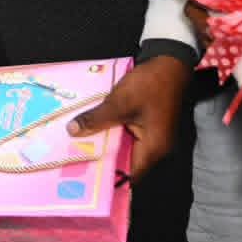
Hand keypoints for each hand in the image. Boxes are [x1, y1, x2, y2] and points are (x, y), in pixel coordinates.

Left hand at [67, 55, 190, 178]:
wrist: (169, 62)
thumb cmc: (149, 85)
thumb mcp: (119, 103)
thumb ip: (96, 119)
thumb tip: (72, 132)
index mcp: (153, 148)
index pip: (129, 175)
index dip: (108, 179)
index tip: (83, 179)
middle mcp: (154, 148)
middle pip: (124, 162)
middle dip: (101, 162)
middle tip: (73, 163)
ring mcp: (150, 136)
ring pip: (123, 148)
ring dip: (104, 146)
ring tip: (77, 148)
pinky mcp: (145, 125)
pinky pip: (125, 135)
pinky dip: (110, 133)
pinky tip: (90, 130)